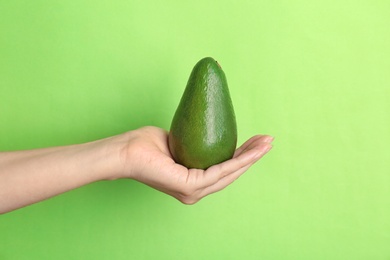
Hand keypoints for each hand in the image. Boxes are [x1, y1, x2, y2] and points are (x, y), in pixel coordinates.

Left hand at [119, 126, 272, 203]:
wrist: (125, 151)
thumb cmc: (144, 145)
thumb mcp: (178, 141)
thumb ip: (193, 143)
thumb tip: (205, 129)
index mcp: (192, 181)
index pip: (222, 170)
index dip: (242, 156)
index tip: (256, 142)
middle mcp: (195, 191)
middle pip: (230, 173)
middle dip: (251, 156)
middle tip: (268, 141)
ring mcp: (192, 191)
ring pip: (229, 173)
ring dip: (250, 158)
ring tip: (266, 143)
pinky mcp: (190, 186)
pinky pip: (220, 170)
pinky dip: (237, 160)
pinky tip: (251, 150)